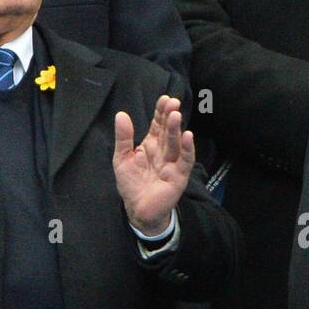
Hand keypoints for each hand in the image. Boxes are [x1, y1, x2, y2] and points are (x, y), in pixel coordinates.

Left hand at [113, 95, 193, 236]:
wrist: (137, 210)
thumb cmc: (131, 184)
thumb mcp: (122, 158)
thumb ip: (123, 137)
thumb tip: (121, 114)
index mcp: (150, 145)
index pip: (157, 125)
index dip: (160, 112)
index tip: (164, 98)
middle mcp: (163, 151)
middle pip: (168, 131)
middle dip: (170, 116)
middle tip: (173, 102)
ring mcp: (172, 163)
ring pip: (175, 143)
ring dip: (176, 129)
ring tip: (176, 115)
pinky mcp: (179, 176)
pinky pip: (185, 161)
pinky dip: (187, 149)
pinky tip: (188, 136)